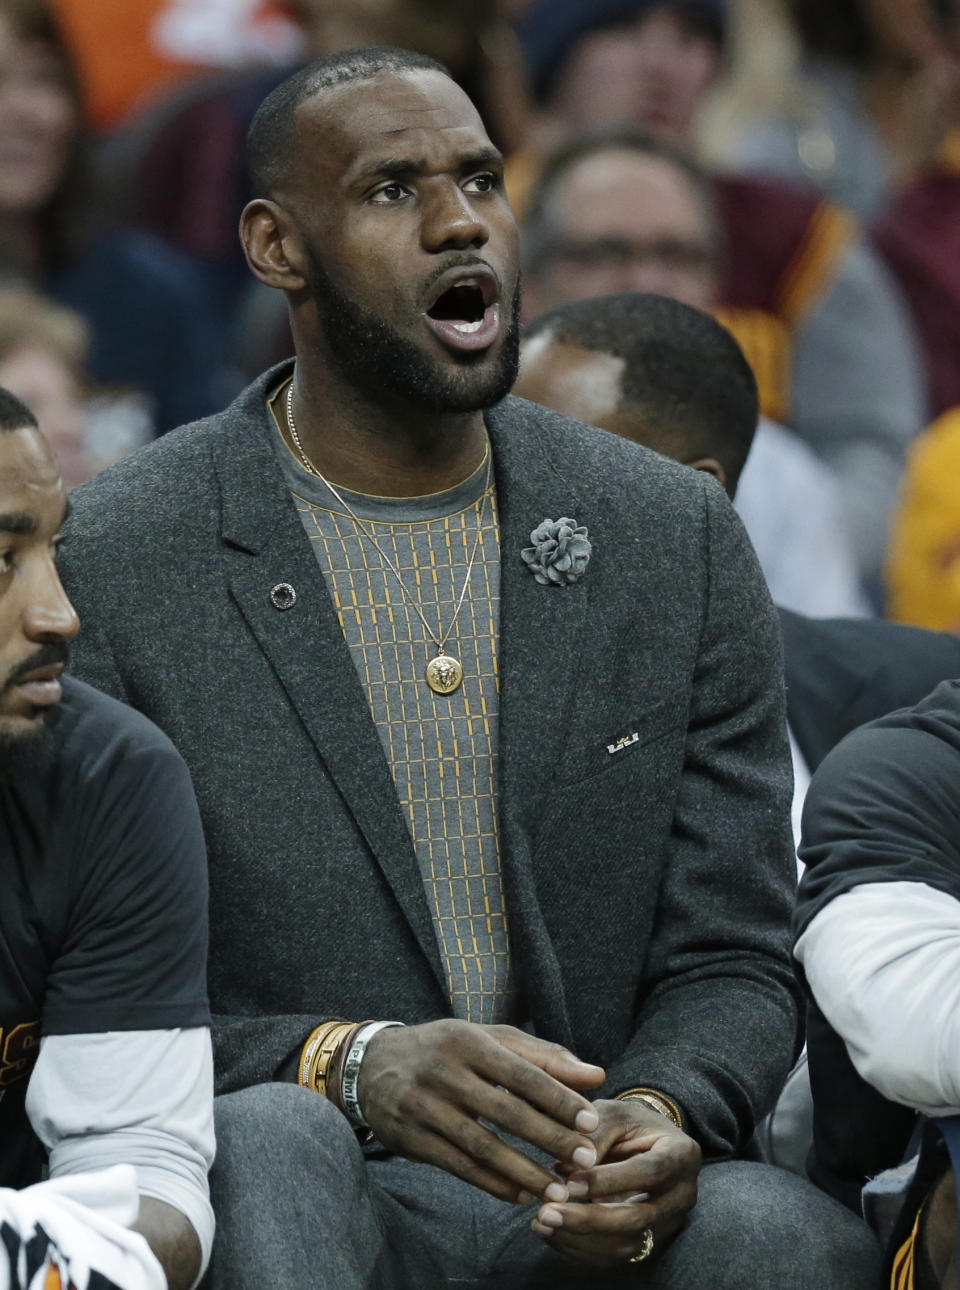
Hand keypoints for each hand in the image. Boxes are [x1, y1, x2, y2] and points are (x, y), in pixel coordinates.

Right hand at [356, 1019, 604, 1202]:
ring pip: (482, 1146)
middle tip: (584, 1160)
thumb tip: (596, 1074)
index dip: (558, 1099)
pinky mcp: (411, 1139)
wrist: (372, 1065)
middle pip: (505, 1111)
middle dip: (549, 1138)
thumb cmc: (446, 1048)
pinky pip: (459, 1167)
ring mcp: (424, 1107)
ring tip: (558, 1188)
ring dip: (524, 1171)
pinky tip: (522, 1195)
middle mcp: (444, 1072)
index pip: (521, 1073)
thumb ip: (543, 1055)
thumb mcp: (488, 1038)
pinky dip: (493, 1184)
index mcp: (468, 1040)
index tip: (590, 1121)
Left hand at [529, 1098, 700, 1266]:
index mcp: (681, 1154)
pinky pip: (617, 1256)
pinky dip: (581, 1248)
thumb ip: (594, 1134)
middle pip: (637, 1218)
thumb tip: (569, 1167)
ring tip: (542, 1223)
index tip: (571, 1183)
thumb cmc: (629, 1123)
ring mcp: (668, 1223)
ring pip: (626, 1244)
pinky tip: (552, 1234)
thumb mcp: (615, 1114)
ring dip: (581, 1239)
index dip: (610, 1180)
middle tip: (547, 1212)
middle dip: (589, 1219)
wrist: (648, 1143)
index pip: (649, 1172)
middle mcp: (682, 1194)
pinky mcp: (650, 1241)